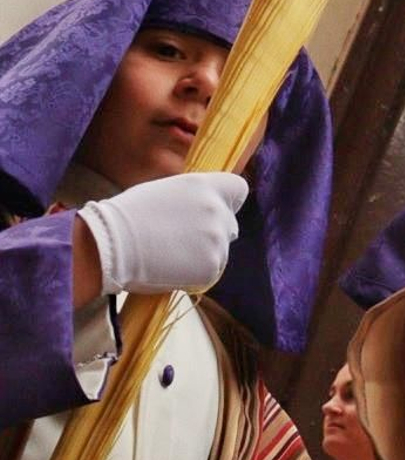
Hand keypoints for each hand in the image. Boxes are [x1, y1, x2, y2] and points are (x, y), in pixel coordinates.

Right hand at [77, 172, 248, 295]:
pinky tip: (170, 267)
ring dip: (203, 254)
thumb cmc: (126, 217)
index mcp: (204, 186)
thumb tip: (200, 210)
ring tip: (169, 253)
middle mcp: (216, 210)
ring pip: (220, 250)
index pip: (239, 188)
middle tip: (181, 239)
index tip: (219, 209)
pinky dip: (194, 273)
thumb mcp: (163, 192)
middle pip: (230, 225)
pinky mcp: (212, 266)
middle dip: (213, 232)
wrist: (110, 245)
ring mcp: (217, 240)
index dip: (229, 200)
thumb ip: (191, 200)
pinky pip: (210, 271)